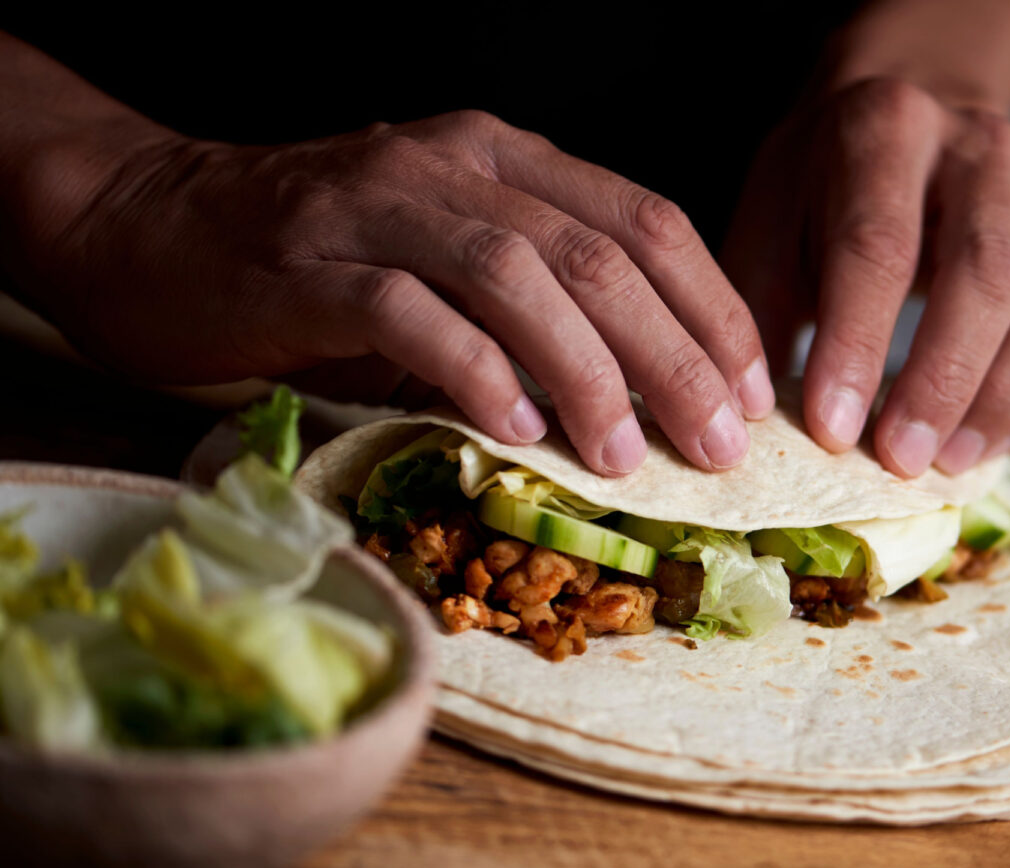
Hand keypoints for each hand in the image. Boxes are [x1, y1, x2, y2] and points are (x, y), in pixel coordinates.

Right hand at [21, 111, 773, 475]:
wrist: (147, 223)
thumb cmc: (318, 261)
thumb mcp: (446, 258)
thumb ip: (535, 302)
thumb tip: (644, 399)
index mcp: (506, 158)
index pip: (646, 221)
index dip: (712, 309)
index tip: (751, 393)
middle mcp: (453, 165)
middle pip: (600, 256)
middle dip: (675, 357)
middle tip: (717, 445)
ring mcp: (376, 205)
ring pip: (517, 276)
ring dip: (587, 371)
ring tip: (623, 456)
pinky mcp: (307, 262)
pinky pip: (409, 311)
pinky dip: (474, 368)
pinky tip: (513, 427)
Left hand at [723, 78, 1009, 476]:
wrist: (901, 131)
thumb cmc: (821, 196)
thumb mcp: (767, 229)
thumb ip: (756, 317)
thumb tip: (754, 424)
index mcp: (886, 128)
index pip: (878, 245)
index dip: (857, 344)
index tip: (832, 429)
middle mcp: (981, 148)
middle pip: (985, 271)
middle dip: (944, 379)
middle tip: (901, 459)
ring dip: (1007, 395)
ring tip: (950, 463)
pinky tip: (994, 443)